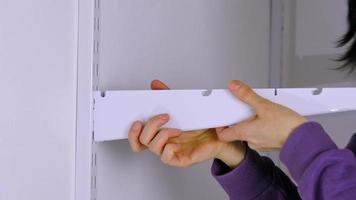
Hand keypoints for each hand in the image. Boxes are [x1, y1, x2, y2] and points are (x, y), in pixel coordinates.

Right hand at [128, 80, 245, 167]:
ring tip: (177, 128)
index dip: (132, 132)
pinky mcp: (180, 160)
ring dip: (162, 134)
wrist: (221, 135)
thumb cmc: (201, 125)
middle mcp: (163, 144)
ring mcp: (171, 152)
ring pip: (153, 147)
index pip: (138, 138)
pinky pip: (166, 158)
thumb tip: (155, 85)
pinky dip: (169, 148)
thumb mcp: (183, 107)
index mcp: (160, 134)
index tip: (137, 119)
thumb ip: (167, 96)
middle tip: (164, 116)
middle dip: (150, 126)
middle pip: (141, 141)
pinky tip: (179, 140)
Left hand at [217, 80, 306, 150]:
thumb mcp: (264, 106)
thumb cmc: (286, 127)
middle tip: (245, 108)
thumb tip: (234, 86)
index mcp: (245, 133)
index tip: (223, 117)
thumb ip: (247, 95)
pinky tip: (270, 118)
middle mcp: (251, 141)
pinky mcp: (270, 143)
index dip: (220, 126)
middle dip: (240, 119)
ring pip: (250, 132)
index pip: (223, 135)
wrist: (304, 139)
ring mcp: (261, 144)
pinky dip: (262, 126)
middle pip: (237, 130)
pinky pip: (261, 134)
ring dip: (252, 122)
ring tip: (261, 111)